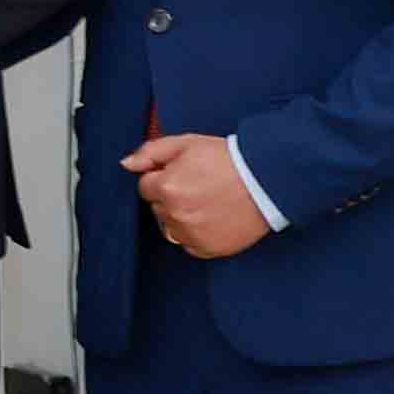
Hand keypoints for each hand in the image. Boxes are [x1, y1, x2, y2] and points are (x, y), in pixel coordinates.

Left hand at [127, 132, 271, 259]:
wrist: (267, 180)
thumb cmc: (229, 160)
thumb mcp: (187, 144)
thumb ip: (151, 152)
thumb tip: (127, 164)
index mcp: (167, 188)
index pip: (146, 187)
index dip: (163, 178)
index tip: (182, 175)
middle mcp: (176, 214)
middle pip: (158, 208)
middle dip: (171, 197)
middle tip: (199, 186)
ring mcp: (192, 234)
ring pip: (171, 227)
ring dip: (181, 217)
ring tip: (207, 202)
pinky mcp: (208, 249)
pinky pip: (189, 245)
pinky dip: (196, 234)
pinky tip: (213, 218)